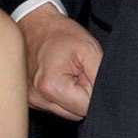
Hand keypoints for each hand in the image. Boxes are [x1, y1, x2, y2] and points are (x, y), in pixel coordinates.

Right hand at [16, 4, 102, 118]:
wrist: (36, 24)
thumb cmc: (61, 34)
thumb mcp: (89, 50)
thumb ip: (100, 78)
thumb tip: (106, 98)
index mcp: (51, 88)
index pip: (86, 108)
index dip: (92, 90)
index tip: (84, 71)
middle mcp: (37, 98)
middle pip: (75, 114)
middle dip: (81, 95)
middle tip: (76, 71)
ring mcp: (32, 100)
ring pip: (66, 112)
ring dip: (71, 96)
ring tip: (66, 73)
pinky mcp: (30, 100)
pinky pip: (55, 106)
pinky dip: (60, 94)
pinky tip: (57, 77)